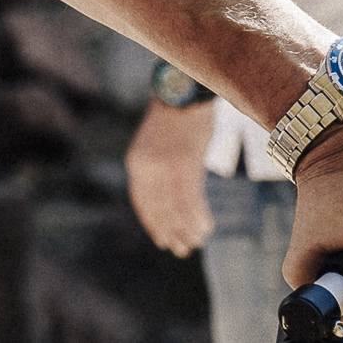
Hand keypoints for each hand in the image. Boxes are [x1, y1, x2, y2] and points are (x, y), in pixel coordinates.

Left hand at [125, 98, 215, 256]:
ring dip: (186, 228)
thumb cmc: (175, 119)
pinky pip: (191, 199)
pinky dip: (198, 216)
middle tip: (182, 249)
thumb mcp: (157, 146)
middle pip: (158, 209)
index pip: (142, 202)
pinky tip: (206, 228)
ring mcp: (165, 167)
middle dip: (170, 231)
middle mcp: (146, 168)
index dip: (153, 223)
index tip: (162, 240)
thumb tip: (170, 199)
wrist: (184, 93)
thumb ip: (158, 170)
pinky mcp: (184, 164)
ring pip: (175, 207)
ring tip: (196, 242)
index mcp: (136, 163)